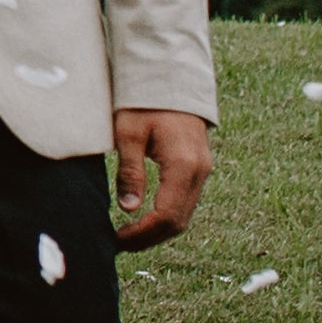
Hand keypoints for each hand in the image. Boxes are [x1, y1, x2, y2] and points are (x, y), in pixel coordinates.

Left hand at [112, 108, 212, 247]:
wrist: (170, 78)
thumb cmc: (144, 102)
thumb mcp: (129, 134)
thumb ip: (130, 172)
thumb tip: (129, 210)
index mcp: (183, 164)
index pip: (166, 216)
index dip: (142, 234)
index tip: (118, 241)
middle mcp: (199, 171)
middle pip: (178, 221)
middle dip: (149, 238)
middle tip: (120, 244)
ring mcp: (202, 169)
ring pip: (183, 214)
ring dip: (158, 229)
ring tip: (128, 235)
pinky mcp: (198, 167)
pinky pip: (185, 201)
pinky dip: (166, 215)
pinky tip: (144, 217)